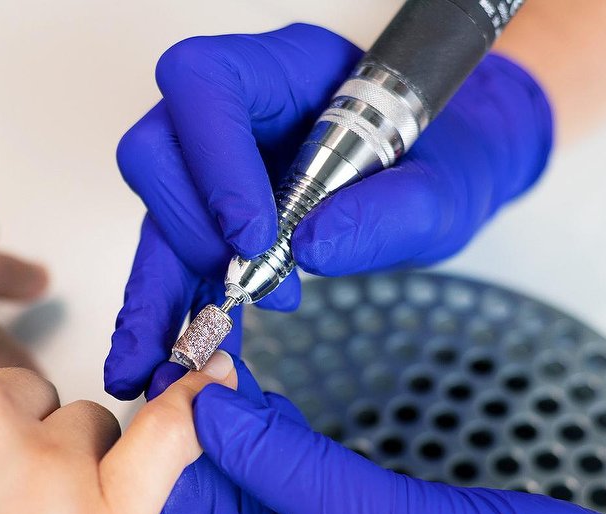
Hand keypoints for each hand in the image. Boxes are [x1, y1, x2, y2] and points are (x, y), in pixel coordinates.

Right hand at [105, 25, 552, 398]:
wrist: (449, 179)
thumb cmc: (447, 160)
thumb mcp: (445, 189)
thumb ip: (393, 212)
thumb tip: (311, 250)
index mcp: (290, 68)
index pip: (209, 86)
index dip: (215, 161)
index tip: (256, 235)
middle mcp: (239, 110)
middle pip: (158, 150)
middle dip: (190, 230)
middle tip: (244, 287)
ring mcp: (218, 163)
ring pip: (155, 213)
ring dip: (166, 285)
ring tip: (189, 349)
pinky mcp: (215, 216)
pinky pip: (174, 259)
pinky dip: (173, 309)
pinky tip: (178, 354)